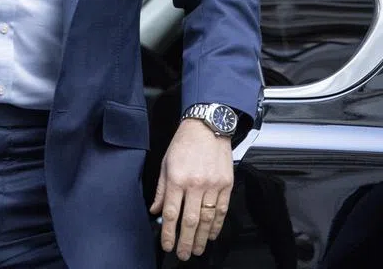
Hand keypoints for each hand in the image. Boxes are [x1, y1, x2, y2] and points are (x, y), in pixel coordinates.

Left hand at [150, 118, 232, 260]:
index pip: (172, 213)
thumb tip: (156, 211)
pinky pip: (222, 210)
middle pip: (190, 221)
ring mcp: (213, 186)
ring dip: (201, 238)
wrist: (208, 127)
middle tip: (182, 255)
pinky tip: (211, 235)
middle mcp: (195, 184)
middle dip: (185, 241)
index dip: (169, 233)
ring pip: (207, 219)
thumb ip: (161, 190)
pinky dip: (217, 226)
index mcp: (177, 179)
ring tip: (196, 250)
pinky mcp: (226, 185)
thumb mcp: (165, 163)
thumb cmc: (184, 143)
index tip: (167, 245)